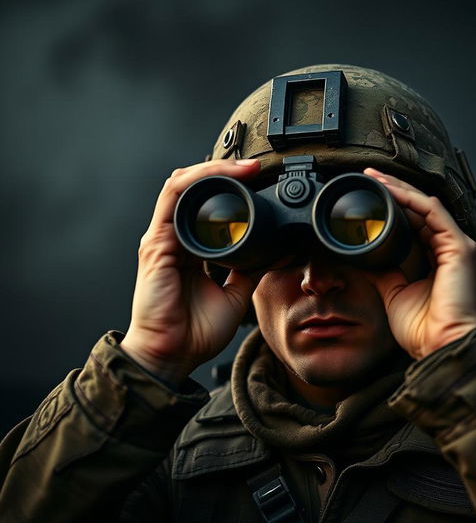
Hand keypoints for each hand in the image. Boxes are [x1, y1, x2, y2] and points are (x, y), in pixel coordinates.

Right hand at [120, 159, 261, 383]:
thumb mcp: (234, 295)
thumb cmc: (195, 331)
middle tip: (257, 168)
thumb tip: (272, 254)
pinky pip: (173, 197)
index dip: (231, 188)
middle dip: (225, 171)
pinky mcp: (156, 242)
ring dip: (214, 170)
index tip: (262, 181)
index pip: (205, 204)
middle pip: (194, 188)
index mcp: (190, 249)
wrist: (172, 356)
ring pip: (182, 184)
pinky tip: (220, 176)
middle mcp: (174, 238)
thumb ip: (248, 271)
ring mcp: (163, 237)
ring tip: (245, 167)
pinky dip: (197, 181)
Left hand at [364, 168, 475, 358]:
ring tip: (375, 177)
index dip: (394, 205)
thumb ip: (387, 271)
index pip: (416, 222)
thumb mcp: (395, 292)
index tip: (370, 195)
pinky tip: (391, 191)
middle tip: (369, 176)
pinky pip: (432, 213)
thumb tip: (368, 257)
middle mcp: (451, 249)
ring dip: (399, 189)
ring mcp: (458, 246)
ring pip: (426, 205)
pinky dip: (410, 200)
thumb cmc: (424, 329)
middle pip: (420, 209)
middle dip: (394, 190)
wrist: (439, 347)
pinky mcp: (459, 247)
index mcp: (439, 258)